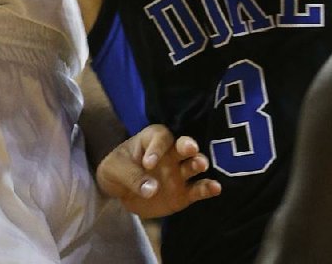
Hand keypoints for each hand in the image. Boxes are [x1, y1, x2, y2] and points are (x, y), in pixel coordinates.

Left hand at [96, 124, 220, 219]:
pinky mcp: (184, 193)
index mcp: (152, 140)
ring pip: (193, 164)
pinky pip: (198, 189)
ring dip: (199, 163)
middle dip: (187, 145)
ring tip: (201, 165)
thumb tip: (152, 189)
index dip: (156, 149)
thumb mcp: (116, 170)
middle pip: (182, 145)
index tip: (148, 164)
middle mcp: (170, 153)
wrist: (121, 192)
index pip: (159, 138)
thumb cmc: (117, 170)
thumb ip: (133, 177)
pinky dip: (207, 188)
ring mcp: (179, 172)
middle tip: (190, 148)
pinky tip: (216, 188)